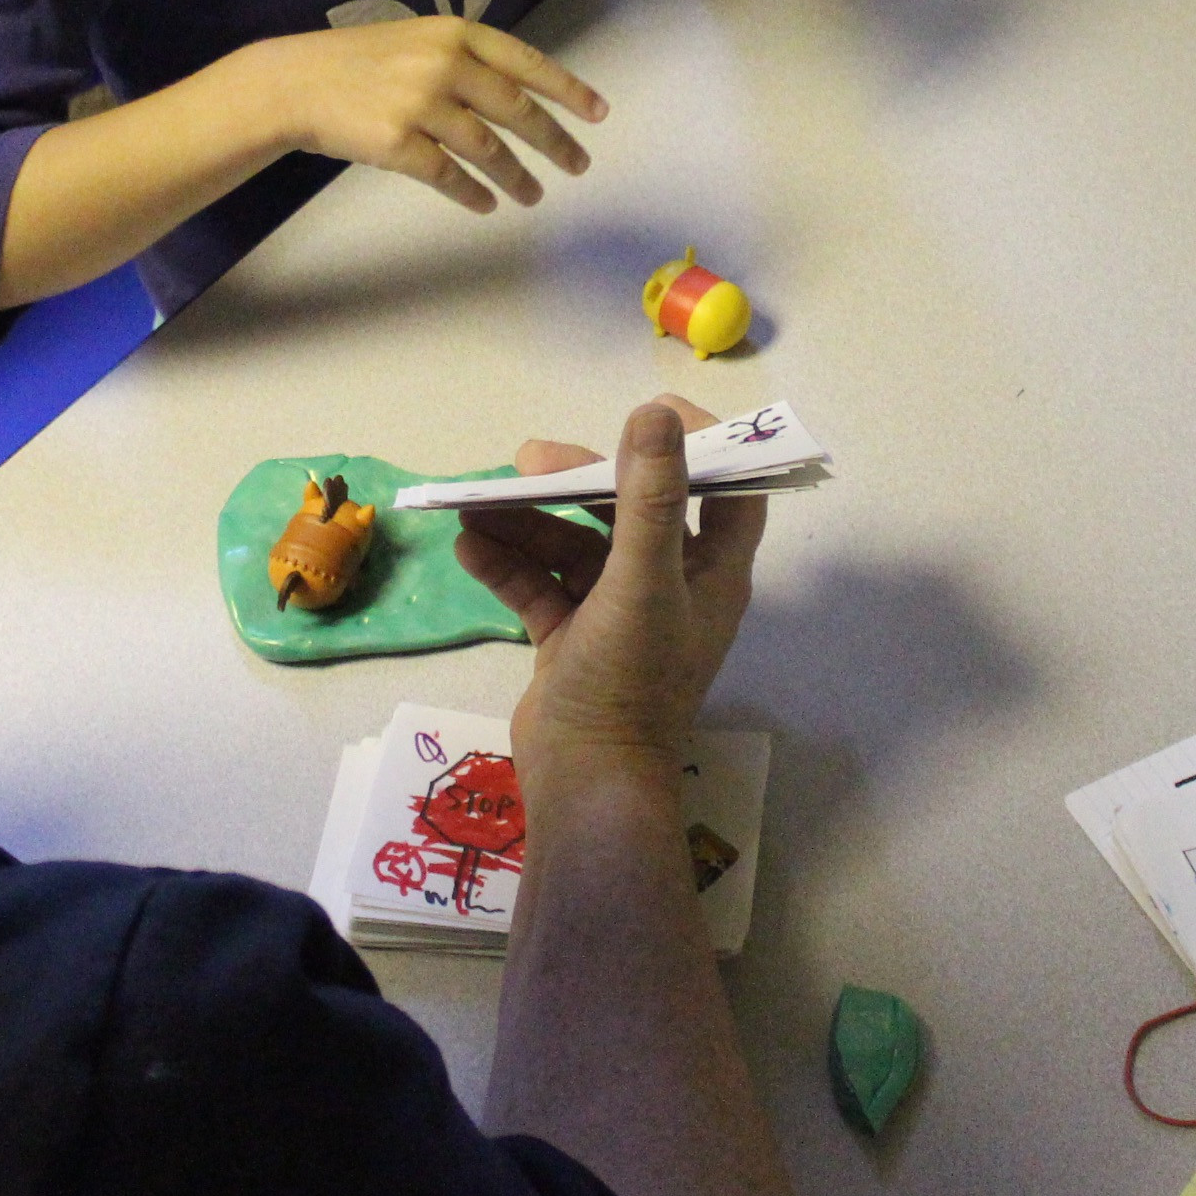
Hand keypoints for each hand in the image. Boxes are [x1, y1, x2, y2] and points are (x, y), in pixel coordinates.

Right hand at [251, 15, 606, 215]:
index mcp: (455, 33)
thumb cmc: (359, 62)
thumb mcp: (417, 41)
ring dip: (518, 176)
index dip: (567, 89)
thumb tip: (520, 94)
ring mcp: (420, 104)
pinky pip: (449, 176)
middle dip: (554, 142)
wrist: (295, 82)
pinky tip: (488, 204)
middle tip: (578, 165)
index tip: (599, 114)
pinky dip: (473, 193)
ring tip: (534, 195)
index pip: (526, 62)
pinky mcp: (397, 143)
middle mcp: (443, 64)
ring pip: (488, 149)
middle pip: (516, 110)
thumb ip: (466, 59)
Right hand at [451, 397, 764, 793]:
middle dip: (580, 481)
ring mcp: (616, 616)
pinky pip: (539, 587)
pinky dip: (508, 565)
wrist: (583, 782)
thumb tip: (653, 414)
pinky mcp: (570, 641)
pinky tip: (469, 546)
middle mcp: (670, 588)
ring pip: (573, 548)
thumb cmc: (629, 681)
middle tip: (529, 459)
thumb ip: (649, 498)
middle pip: (630, 511)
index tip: (651, 413)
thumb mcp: (641, 582)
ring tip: (477, 503)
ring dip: (528, 523)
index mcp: (710, 573)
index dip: (702, 446)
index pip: (726, 491)